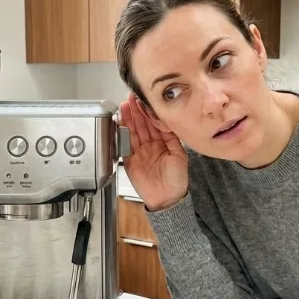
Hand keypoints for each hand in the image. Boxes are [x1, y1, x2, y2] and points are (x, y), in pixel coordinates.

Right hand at [118, 95, 187, 210]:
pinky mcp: (130, 160)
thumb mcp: (179, 154)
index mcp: (163, 142)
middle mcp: (151, 145)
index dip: (148, 112)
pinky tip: (119, 124)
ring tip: (124, 106)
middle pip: (141, 125)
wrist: (167, 199)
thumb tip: (163, 121)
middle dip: (136, 111)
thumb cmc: (177, 180)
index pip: (154, 123)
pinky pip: (124, 145)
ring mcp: (139, 152)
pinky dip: (121, 134)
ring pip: (132, 132)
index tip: (143, 101)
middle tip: (130, 99)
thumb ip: (171, 137)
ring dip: (128, 119)